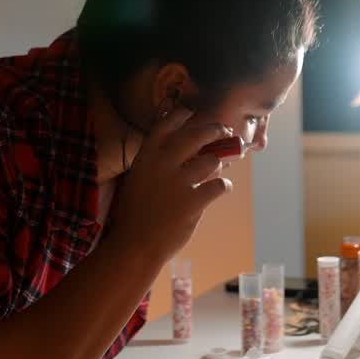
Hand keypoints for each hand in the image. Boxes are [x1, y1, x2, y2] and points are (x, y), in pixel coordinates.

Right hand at [109, 108, 233, 260]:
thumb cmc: (135, 215)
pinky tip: (223, 189)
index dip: (181, 115)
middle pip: (197, 135)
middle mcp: (163, 163)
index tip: (192, 113)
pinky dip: (225, 186)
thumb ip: (156, 163)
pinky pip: (221, 185)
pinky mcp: (195, 200)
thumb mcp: (138, 180)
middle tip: (224, 131)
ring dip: (219, 165)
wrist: (134, 245)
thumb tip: (185, 151)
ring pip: (213, 160)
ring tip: (219, 171)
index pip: (166, 124)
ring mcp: (179, 181)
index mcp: (146, 156)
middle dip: (215, 130)